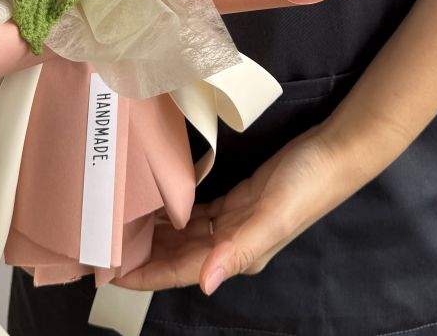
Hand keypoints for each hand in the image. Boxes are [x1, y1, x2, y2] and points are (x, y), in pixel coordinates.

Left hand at [111, 124, 357, 296]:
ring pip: (185, 234)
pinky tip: (156, 203)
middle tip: (102, 243)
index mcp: (237, 254)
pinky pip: (199, 212)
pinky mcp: (238, 200)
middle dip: (142, 255)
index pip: (179, 270)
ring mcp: (235, 221)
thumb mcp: (272, 217)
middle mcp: (231, 243)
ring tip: (119, 224)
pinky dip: (176, 211)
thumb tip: (207, 284)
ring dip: (155, 233)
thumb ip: (238, 249)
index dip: (145, 274)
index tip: (108, 272)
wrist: (334, 153)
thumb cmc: (305, 186)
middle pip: (176, 255)